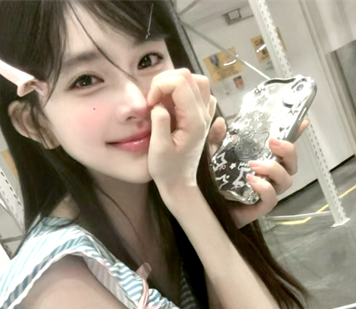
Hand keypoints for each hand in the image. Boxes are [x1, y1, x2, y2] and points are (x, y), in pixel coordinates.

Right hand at [147, 69, 216, 196]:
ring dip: (175, 85)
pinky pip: (199, 95)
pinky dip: (184, 93)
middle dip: (166, 82)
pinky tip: (174, 106)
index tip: (150, 104)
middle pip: (190, 77)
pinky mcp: (201, 118)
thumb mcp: (158, 149)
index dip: (160, 86)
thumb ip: (160, 122)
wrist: (180, 183)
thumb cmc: (167, 169)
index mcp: (194, 120)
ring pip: (197, 82)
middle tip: (154, 101)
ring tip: (162, 101)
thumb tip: (159, 103)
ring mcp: (205, 115)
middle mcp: (203, 114)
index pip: (181, 82)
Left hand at [208, 118, 309, 228]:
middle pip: (291, 164)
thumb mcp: (212, 155)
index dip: (295, 134)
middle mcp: (269, 176)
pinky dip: (264, 188)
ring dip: (274, 169)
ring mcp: (267, 192)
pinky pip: (272, 198)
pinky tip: (251, 181)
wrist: (207, 209)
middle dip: (288, 150)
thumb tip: (219, 122)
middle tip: (272, 142)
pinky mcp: (261, 207)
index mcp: (262, 160)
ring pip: (286, 180)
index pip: (282, 147)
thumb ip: (216, 139)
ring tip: (254, 165)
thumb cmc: (213, 181)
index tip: (303, 122)